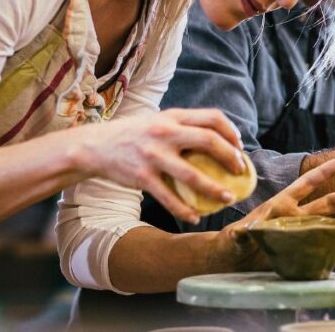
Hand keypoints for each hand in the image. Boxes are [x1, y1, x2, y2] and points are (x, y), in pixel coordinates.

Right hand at [66, 108, 245, 223]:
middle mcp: (164, 132)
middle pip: (208, 141)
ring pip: (192, 175)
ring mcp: (152, 155)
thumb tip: (217, 140)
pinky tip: (195, 217)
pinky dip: (184, 210)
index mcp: (172, 116)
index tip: (239, 146)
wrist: (94, 146)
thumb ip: (182, 126)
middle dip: (230, 157)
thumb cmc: (133, 135)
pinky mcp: (141, 177)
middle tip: (240, 171)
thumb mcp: (157, 121)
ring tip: (228, 198)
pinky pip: (169, 197)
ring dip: (215, 189)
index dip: (231, 132)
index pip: (212, 117)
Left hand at [210, 158, 334, 272]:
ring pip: (329, 227)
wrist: (233, 261)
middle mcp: (296, 218)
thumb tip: (239, 233)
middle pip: (326, 204)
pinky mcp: (302, 257)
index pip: (305, 185)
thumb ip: (240, 234)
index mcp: (282, 206)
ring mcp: (301, 237)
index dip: (323, 173)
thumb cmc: (232, 242)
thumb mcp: (234, 236)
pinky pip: (324, 254)